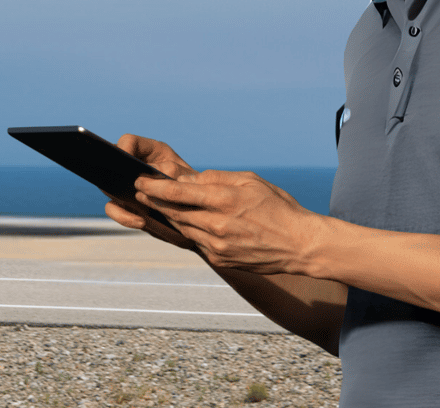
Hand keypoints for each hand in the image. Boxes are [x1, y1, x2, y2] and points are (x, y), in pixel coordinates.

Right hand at [102, 134, 198, 249]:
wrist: (201, 216)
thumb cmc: (198, 191)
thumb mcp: (190, 178)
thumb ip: (173, 172)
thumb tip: (155, 172)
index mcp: (151, 152)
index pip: (129, 141)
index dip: (124, 148)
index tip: (125, 159)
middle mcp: (135, 167)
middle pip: (112, 164)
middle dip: (114, 175)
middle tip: (124, 187)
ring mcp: (128, 187)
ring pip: (108, 188)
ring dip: (120, 200)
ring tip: (137, 212)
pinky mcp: (127, 206)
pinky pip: (115, 209)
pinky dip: (124, 216)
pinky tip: (141, 221)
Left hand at [132, 167, 325, 275]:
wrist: (300, 245)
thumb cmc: (277, 207)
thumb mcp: (249, 181)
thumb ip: (215, 178)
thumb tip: (186, 179)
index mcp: (224, 200)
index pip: (177, 193)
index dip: (153, 187)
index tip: (139, 181)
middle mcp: (217, 225)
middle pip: (174, 212)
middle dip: (154, 201)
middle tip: (141, 192)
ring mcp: (217, 245)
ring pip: (182, 228)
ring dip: (169, 216)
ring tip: (159, 205)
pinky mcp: (220, 259)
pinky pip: (196, 242)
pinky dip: (189, 231)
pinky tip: (186, 222)